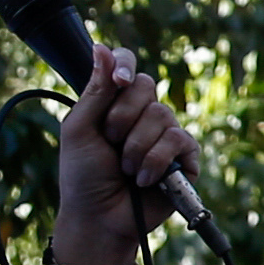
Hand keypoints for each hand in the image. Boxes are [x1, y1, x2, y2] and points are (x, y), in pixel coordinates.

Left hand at [54, 43, 201, 264]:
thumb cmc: (83, 176)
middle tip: (111, 142)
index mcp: (113, 101)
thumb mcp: (80, 130)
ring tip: (126, 170)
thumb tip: (101, 48)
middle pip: (146, 86)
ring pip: (162, 116)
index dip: (125, 66)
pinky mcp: (183, 156)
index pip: (126, 64)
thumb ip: (95, 91)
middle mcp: (141, 113)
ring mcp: (164, 133)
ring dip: (137, 147)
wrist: (99, 217)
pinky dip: (156, 161)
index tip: (118, 82)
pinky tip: (146, 180)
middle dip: (123, 118)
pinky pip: (179, 140)